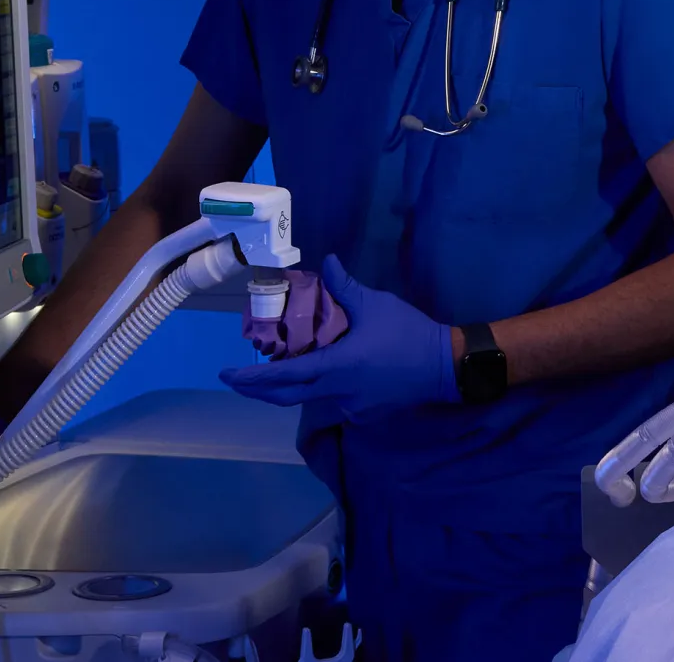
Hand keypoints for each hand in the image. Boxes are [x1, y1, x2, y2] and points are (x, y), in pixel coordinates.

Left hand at [219, 255, 455, 417]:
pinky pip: (334, 402)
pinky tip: (327, 377)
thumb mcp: (376, 305)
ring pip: (310, 400)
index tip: (227, 372)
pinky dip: (321, 391)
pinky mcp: (365, 414)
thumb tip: (327, 260)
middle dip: (256, 389)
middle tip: (236, 380)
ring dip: (291, 389)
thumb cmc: (410, 333)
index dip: (251, 377)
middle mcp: (337, 392)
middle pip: (286, 397)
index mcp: (336, 366)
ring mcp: (351, 407)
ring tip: (279, 373)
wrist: (446, 366)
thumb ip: (346, 287)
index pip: (283, 376)